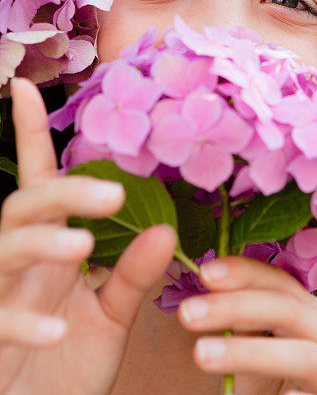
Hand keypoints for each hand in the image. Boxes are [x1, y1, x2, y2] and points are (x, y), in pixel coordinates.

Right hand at [0, 77, 177, 394]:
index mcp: (49, 249)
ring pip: (4, 249)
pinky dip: (25, 323)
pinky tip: (58, 331)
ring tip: (82, 245)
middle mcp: (17, 264)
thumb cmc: (69, 367)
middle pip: (25, 205)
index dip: (30, 135)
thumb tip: (165, 230)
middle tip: (113, 195)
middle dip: (62, 193)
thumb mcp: (110, 318)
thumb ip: (134, 275)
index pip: (39, 183)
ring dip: (42, 243)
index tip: (24, 86)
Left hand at [176, 253, 316, 394]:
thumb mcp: (224, 342)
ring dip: (250, 352)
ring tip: (200, 354)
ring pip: (304, 355)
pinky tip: (246, 394)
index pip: (280, 281)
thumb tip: (170, 240)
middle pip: (291, 308)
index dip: (244, 272)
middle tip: (187, 313)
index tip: (202, 272)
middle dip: (238, 307)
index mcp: (305, 315)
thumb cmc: (232, 388)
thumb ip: (219, 305)